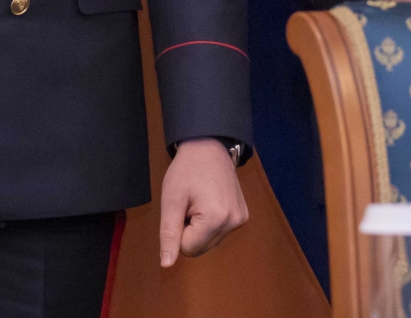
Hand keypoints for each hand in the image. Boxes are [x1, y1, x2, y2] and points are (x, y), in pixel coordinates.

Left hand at [158, 139, 247, 265]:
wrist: (208, 146)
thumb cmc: (186, 170)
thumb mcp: (171, 200)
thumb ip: (169, 234)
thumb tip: (166, 264)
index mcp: (216, 219)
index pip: (187, 249)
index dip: (179, 230)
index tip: (182, 207)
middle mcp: (233, 222)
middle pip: (200, 248)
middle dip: (189, 230)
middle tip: (189, 204)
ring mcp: (241, 220)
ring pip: (209, 242)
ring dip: (199, 227)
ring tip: (199, 201)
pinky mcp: (243, 216)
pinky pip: (219, 232)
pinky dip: (210, 222)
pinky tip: (210, 201)